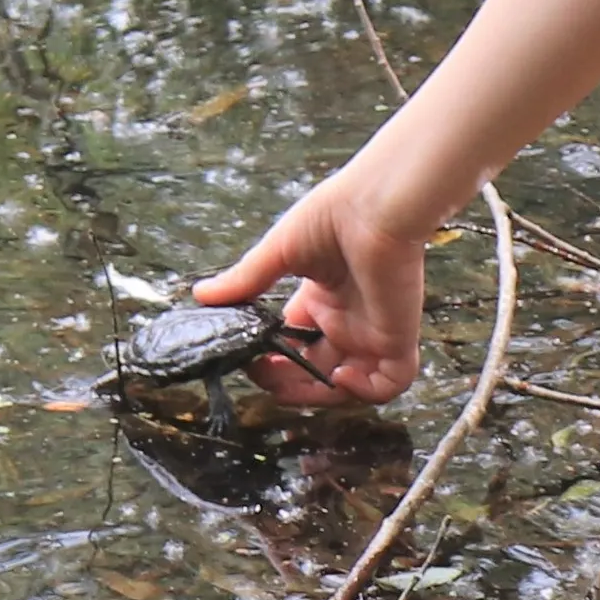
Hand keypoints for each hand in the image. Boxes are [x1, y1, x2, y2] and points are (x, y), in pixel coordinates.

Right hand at [194, 168, 429, 404]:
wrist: (375, 206)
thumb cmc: (331, 217)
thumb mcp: (279, 252)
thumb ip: (245, 280)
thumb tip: (201, 294)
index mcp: (322, 298)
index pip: (296, 342)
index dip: (273, 357)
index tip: (249, 358)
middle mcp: (346, 319)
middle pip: (316, 369)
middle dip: (288, 381)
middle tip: (261, 377)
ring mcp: (372, 332)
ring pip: (348, 385)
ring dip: (318, 394)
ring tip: (289, 385)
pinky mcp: (397, 338)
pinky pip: (389, 384)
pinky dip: (365, 392)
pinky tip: (339, 375)